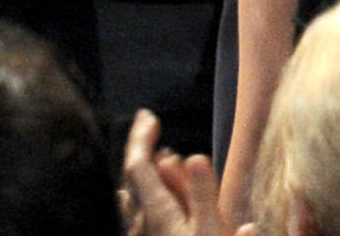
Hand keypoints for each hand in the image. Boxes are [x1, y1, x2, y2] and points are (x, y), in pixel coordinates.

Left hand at [121, 109, 231, 235]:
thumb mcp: (210, 230)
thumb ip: (203, 193)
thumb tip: (195, 156)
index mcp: (156, 213)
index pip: (139, 167)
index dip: (142, 138)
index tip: (148, 115)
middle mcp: (141, 223)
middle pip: (132, 178)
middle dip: (140, 147)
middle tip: (147, 122)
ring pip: (133, 196)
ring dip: (143, 170)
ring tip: (153, 153)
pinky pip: (136, 212)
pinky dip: (140, 192)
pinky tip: (130, 199)